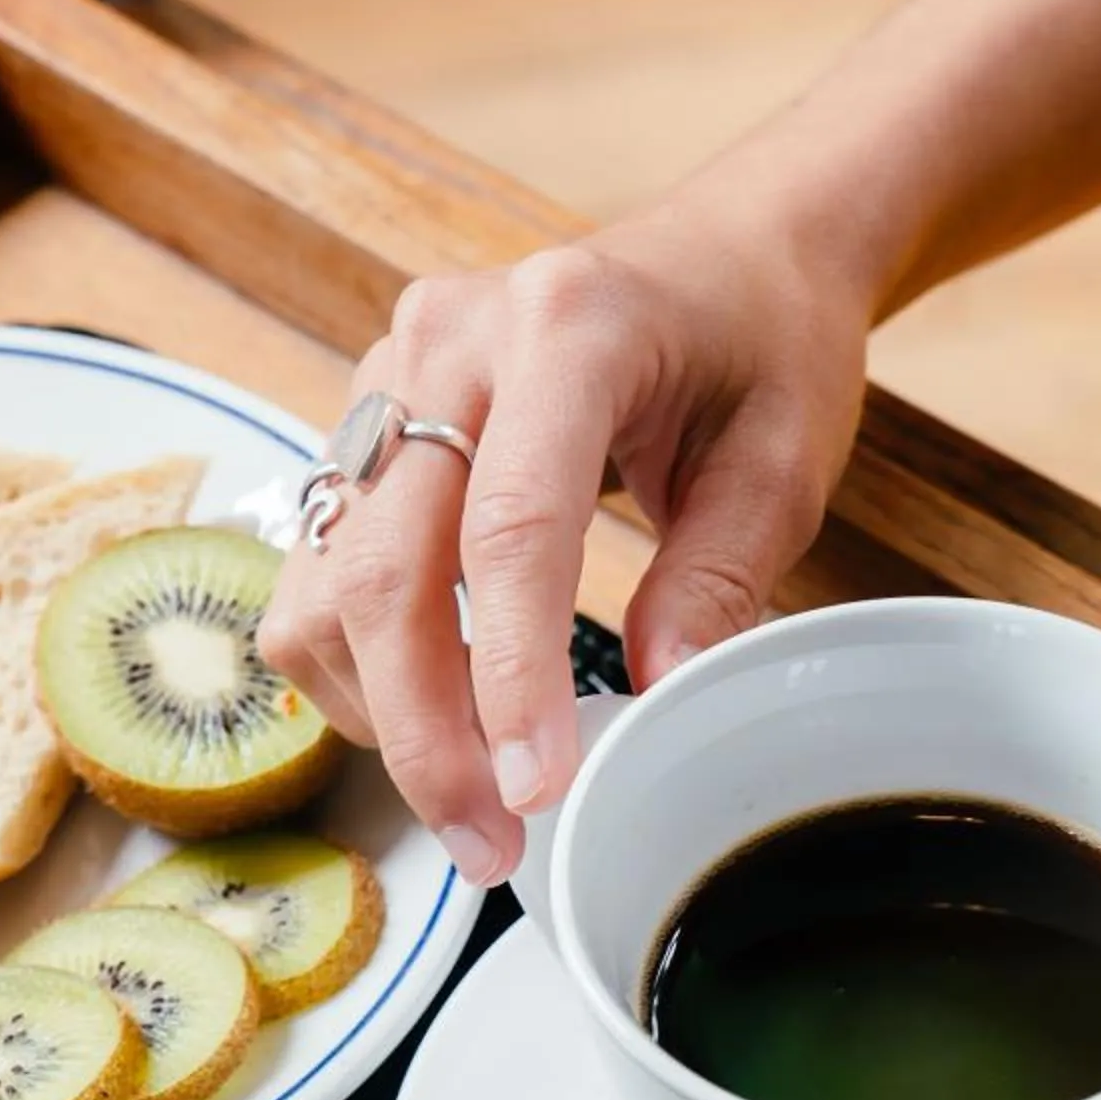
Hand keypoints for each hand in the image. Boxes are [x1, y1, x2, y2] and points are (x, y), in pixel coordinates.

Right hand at [259, 189, 873, 882]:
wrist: (728, 253)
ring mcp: (388, 375)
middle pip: (385, 567)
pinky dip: (359, 666)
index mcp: (569, 326)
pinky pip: (318, 570)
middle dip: (425, 731)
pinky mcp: (363, 423)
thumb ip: (718, 582)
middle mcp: (450, 337)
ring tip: (469, 793)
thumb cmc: (763, 347)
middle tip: (488, 846)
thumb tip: (650, 702)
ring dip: (380, 710)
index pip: (509, 526)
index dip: (508, 674)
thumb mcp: (783, 463)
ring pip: (327, 581)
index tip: (533, 792)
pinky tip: (436, 712)